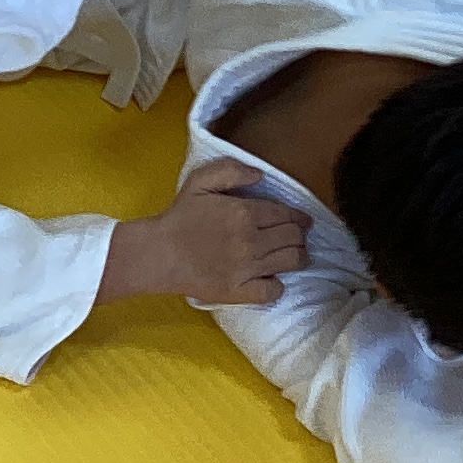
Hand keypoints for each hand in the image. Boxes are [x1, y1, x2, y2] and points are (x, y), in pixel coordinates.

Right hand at [100, 159, 306, 306]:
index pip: (286, 215)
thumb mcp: (200, 181)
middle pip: (293, 237)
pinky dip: (278, 285)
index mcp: (244, 212)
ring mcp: (246, 268)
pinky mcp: (238, 291)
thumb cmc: (180, 217)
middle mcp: (250, 240)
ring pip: (289, 261)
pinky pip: (272, 291)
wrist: (158, 254)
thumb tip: (261, 175)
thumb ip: (231, 171)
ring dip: (299, 256)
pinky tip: (273, 278)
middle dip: (300, 235)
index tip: (304, 221)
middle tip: (299, 237)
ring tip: (297, 255)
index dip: (299, 217)